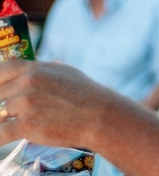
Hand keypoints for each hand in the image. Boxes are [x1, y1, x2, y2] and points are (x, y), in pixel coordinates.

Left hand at [0, 60, 126, 149]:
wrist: (100, 115)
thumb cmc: (85, 94)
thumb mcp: (64, 72)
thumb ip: (42, 71)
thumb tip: (27, 73)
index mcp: (35, 69)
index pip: (0, 70)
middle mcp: (27, 83)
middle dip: (1, 105)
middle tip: (6, 111)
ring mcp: (26, 104)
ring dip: (4, 120)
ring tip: (13, 122)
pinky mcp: (26, 126)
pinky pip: (0, 134)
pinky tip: (1, 138)